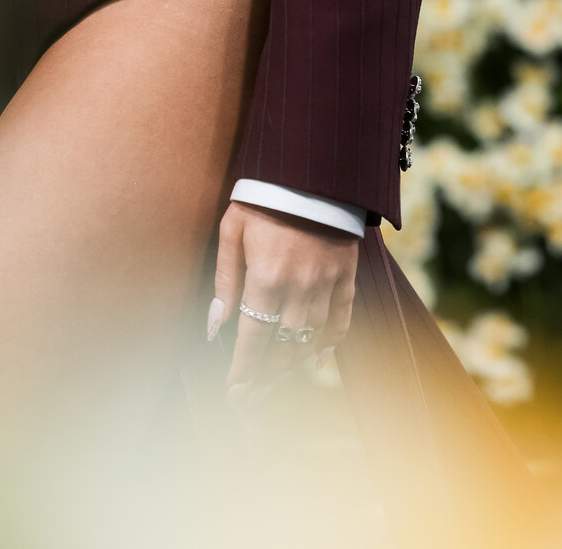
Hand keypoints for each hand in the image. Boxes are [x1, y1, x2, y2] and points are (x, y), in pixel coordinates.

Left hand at [210, 201, 358, 398]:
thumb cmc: (264, 197)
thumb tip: (216, 324)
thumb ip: (225, 278)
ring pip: (311, 337)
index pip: (252, 338)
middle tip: (254, 393)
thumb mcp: (232, 229)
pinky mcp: (345, 274)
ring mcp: (326, 283)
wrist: (311, 168)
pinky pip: (342, 318)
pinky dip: (331, 341)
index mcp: (266, 278)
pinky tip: (319, 358)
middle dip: (267, 373)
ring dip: (293, 361)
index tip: (235, 393)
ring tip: (278, 377)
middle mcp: (298, 288)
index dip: (243, 370)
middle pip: (283, 346)